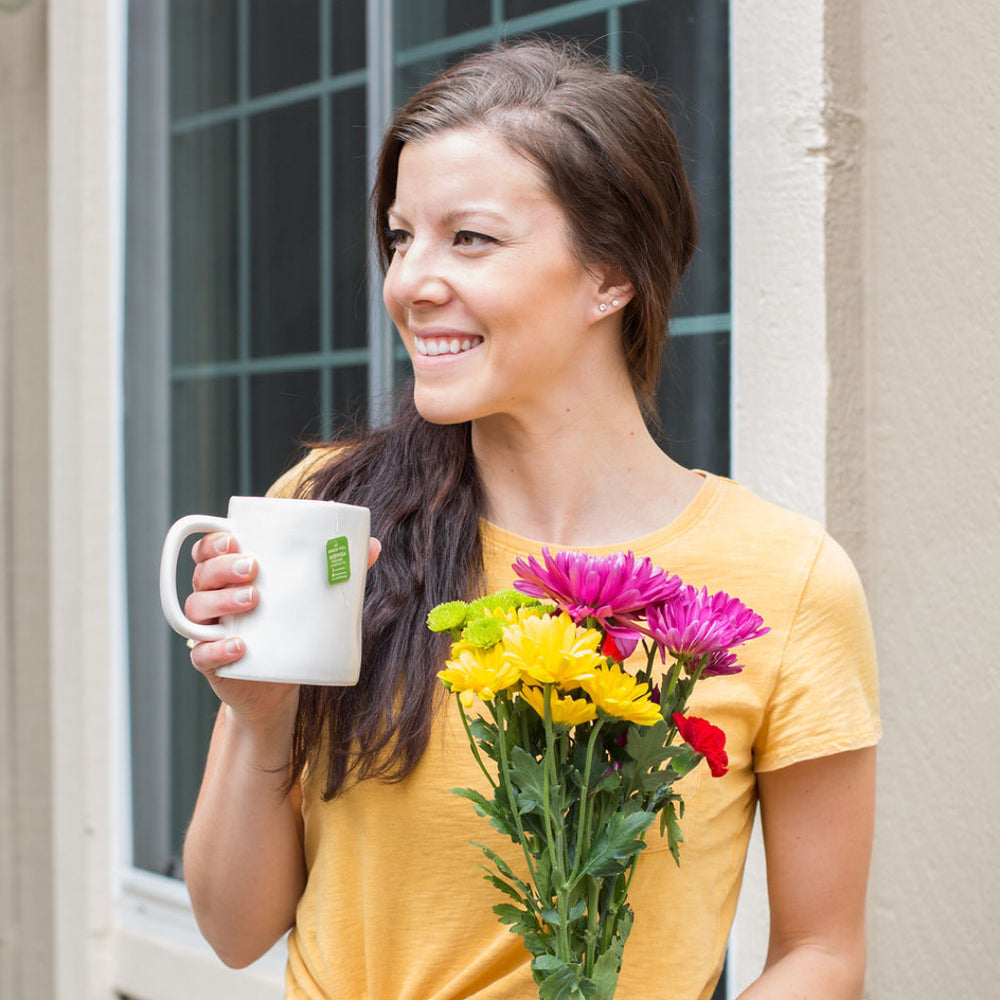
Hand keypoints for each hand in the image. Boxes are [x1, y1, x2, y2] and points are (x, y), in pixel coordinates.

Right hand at [186, 532, 381, 723]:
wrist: (278, 686)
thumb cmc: (289, 630)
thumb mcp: (311, 600)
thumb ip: (336, 571)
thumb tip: (374, 546)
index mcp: (230, 578)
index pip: (207, 552)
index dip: (213, 543)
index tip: (235, 539)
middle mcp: (212, 600)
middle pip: (202, 575)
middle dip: (223, 567)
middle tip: (254, 569)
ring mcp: (209, 631)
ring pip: (197, 609)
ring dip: (222, 600)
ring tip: (253, 600)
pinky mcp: (210, 662)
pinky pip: (201, 653)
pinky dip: (217, 649)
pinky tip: (239, 646)